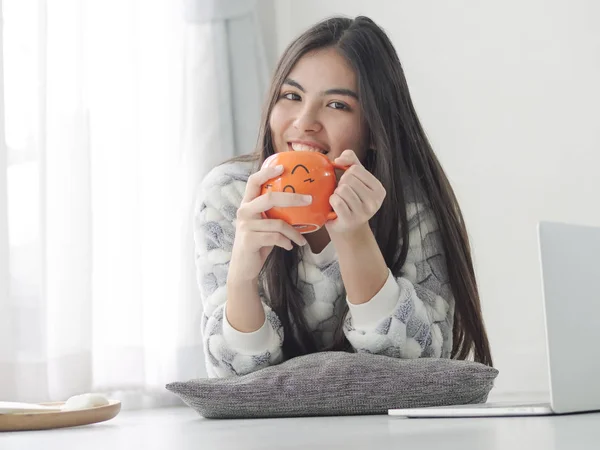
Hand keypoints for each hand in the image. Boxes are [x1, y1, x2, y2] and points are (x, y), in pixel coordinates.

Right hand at [228, 164, 310, 282]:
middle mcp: (244, 211)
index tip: (283, 167)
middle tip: (310, 200)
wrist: (244, 268)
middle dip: (292, 198)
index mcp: (247, 204)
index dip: (267, 172)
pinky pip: (275, 237)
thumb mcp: (265, 224)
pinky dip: (287, 242)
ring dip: (294, 233)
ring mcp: (245, 225)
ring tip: (302, 240)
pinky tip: (290, 246)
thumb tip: (302, 202)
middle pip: (269, 198)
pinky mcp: (249, 239)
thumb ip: (274, 212)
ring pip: (277, 223)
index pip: (253, 181)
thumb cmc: (259, 243)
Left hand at [326, 150, 385, 234]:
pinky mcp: (350, 220)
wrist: (348, 227)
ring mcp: (364, 212)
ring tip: (341, 201)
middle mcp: (375, 201)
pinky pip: (336, 201)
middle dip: (341, 184)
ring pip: (342, 190)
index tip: (350, 185)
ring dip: (336, 194)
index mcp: (379, 189)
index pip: (355, 169)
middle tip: (344, 195)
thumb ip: (351, 160)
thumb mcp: (355, 177)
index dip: (347, 174)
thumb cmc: (351, 199)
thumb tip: (339, 159)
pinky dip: (332, 201)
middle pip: (348, 179)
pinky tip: (335, 207)